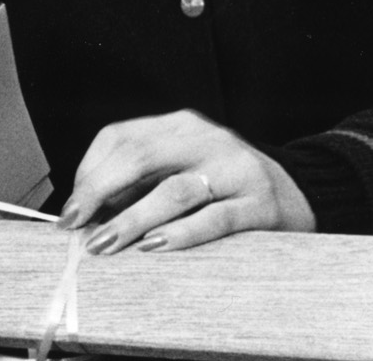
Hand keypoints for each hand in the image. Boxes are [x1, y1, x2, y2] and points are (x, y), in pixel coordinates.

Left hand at [58, 109, 315, 253]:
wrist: (302, 192)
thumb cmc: (225, 184)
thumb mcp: (180, 168)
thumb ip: (138, 183)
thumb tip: (86, 214)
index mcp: (179, 126)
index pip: (120, 138)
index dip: (89, 174)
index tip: (70, 210)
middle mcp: (206, 139)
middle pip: (139, 157)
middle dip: (99, 193)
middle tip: (77, 225)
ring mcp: (236, 169)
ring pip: (174, 190)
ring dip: (132, 219)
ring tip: (105, 243)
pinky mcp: (261, 204)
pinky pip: (215, 219)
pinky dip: (181, 233)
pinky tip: (154, 246)